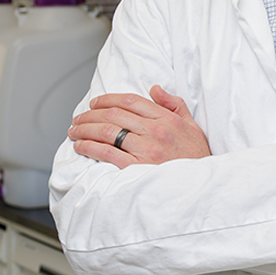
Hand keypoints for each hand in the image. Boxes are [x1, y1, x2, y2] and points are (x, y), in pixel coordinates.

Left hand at [70, 86, 210, 169]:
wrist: (200, 185)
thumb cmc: (195, 156)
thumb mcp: (192, 125)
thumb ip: (174, 104)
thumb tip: (154, 89)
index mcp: (168, 119)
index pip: (132, 101)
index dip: (109, 99)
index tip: (95, 102)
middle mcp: (156, 131)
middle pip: (115, 114)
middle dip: (91, 114)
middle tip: (79, 117)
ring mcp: (146, 149)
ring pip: (107, 131)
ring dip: (86, 129)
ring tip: (75, 130)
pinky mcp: (136, 167)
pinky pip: (107, 153)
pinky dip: (89, 147)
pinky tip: (80, 145)